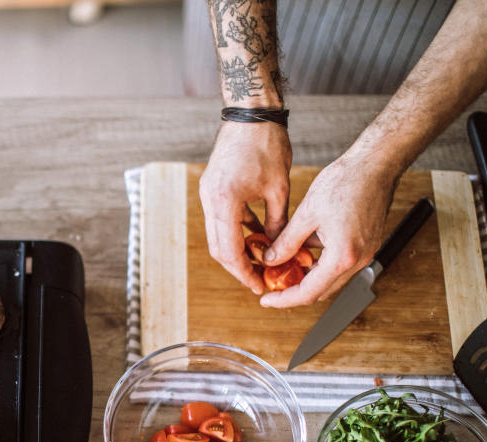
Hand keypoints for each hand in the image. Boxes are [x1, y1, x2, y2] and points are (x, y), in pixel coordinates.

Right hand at [199, 121, 292, 294]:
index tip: (257, 284)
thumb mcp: (279, 188)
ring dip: (237, 249)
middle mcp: (209, 200)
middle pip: (218, 247)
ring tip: (261, 259)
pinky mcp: (212, 188)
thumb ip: (277, 222)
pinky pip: (222, 218)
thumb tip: (278, 248)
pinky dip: (237, 231)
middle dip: (238, 266)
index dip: (243, 272)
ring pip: (218, 234)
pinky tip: (257, 236)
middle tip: (258, 278)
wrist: (250, 112)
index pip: (229, 250)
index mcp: (224, 202)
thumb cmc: (267, 143)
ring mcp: (207, 194)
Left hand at [259, 152, 395, 307]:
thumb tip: (270, 260)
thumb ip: (287, 242)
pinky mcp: (366, 245)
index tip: (267, 299)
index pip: (309, 293)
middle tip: (271, 285)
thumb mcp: (306, 214)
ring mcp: (365, 254)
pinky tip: (301, 252)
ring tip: (282, 269)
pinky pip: (339, 264)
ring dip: (306, 279)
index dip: (284, 299)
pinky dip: (319, 265)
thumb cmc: (346, 182)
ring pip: (330, 279)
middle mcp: (358, 260)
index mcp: (342, 256)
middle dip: (293, 292)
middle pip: (321, 291)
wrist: (376, 164)